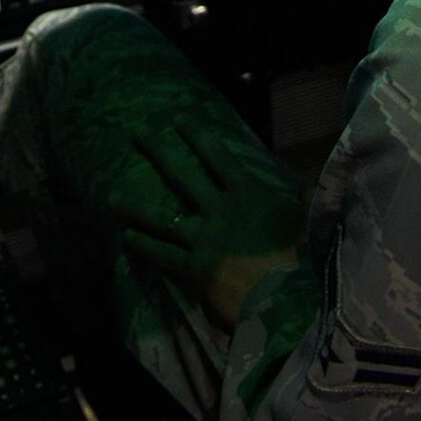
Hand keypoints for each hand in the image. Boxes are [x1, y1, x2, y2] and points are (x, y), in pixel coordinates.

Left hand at [115, 122, 306, 331]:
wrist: (289, 299)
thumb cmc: (303, 258)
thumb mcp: (307, 220)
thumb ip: (303, 196)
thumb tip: (309, 178)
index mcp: (249, 194)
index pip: (218, 158)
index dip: (197, 137)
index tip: (178, 120)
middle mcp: (221, 210)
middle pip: (183, 176)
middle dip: (159, 152)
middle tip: (137, 134)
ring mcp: (204, 238)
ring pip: (163, 217)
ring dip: (136, 206)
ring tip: (110, 197)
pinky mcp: (196, 268)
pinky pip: (163, 254)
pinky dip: (144, 245)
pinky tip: (126, 238)